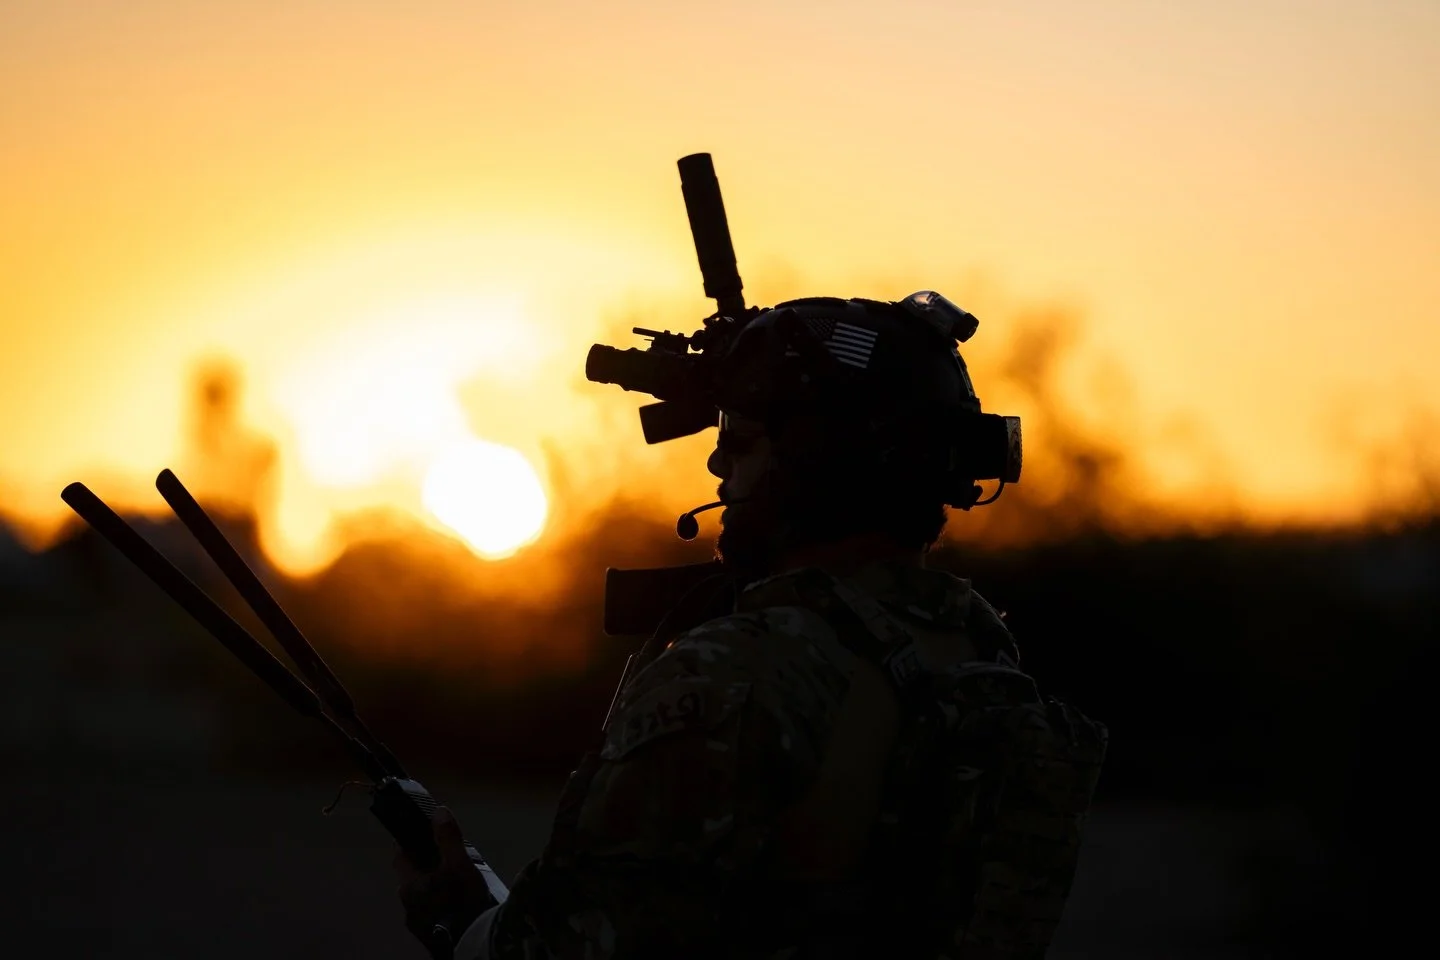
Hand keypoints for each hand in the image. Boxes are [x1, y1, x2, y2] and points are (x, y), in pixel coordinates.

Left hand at [395, 807, 494, 952]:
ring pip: (421, 899)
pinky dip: (439, 907)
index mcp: (409, 886)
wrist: (474, 945)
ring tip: (455, 885)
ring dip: (433, 889)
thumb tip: (438, 811)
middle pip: (411, 879)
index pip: (400, 857)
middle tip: (445, 860)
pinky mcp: (430, 938)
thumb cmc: (464, 902)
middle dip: (425, 868)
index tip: (419, 835)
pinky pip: (431, 915)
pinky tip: (456, 906)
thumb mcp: (460, 864)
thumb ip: (448, 838)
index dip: (408, 843)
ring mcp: (417, 925)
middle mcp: (407, 906)